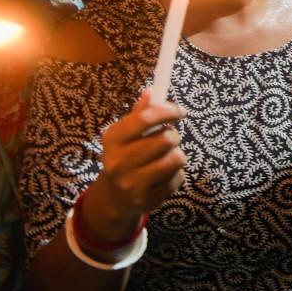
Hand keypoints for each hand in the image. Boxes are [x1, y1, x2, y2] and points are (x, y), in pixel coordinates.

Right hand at [80, 90, 185, 241]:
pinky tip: (162, 175)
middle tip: (169, 138)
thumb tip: (152, 91)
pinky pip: (177, 178)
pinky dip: (176, 174)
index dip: (167, 111)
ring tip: (166, 156)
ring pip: (176, 158)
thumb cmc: (125, 156)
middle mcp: (118, 162)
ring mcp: (132, 183)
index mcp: (112, 140)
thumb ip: (139, 114)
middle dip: (174, 135)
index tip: (179, 112)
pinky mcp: (147, 199)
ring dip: (177, 154)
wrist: (114, 197)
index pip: (144, 118)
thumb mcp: (125, 135)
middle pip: (166, 139)